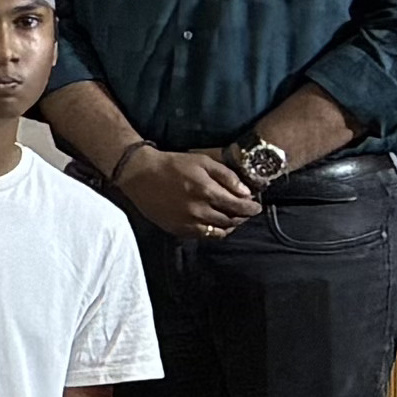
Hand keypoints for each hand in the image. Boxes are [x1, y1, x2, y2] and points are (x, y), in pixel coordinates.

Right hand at [115, 146, 261, 240]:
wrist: (140, 174)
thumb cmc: (172, 164)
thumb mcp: (202, 161)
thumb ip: (227, 176)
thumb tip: (246, 192)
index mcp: (207, 192)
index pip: (239, 206)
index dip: (251, 208)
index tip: (256, 206)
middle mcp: (199, 211)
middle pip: (231, 220)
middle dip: (243, 217)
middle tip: (246, 212)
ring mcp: (187, 222)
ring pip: (219, 230)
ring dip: (230, 225)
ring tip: (233, 218)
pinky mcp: (177, 228)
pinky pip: (203, 235)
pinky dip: (214, 231)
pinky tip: (215, 224)